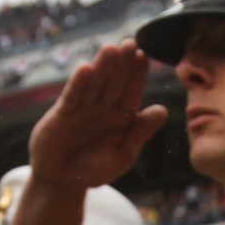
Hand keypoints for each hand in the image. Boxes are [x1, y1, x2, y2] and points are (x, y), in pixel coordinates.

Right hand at [25, 43, 168, 186]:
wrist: (62, 181)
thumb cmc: (94, 169)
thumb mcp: (123, 155)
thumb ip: (140, 133)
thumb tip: (163, 110)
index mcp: (121, 116)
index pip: (131, 91)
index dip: (137, 74)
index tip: (144, 56)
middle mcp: (102, 107)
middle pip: (114, 82)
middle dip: (122, 63)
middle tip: (130, 43)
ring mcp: (82, 108)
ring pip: (94, 84)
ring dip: (102, 67)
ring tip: (111, 49)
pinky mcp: (62, 114)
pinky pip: (72, 97)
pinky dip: (78, 84)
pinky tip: (85, 69)